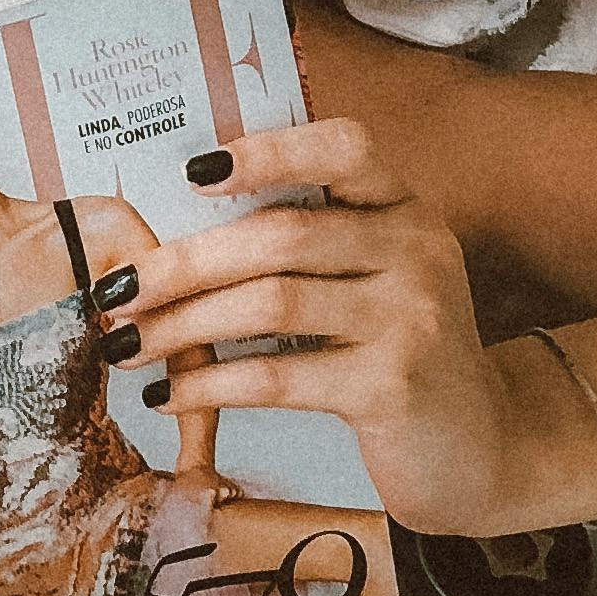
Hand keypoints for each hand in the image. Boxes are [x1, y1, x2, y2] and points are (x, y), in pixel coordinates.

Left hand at [117, 121, 596, 536]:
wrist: (481, 449)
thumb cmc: (399, 354)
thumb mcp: (377, 279)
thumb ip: (311, 243)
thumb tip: (174, 233)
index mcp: (405, 207)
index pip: (343, 146)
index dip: (267, 150)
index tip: (192, 171)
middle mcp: (416, 249)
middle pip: (280, 234)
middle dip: (183, 263)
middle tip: (115, 290)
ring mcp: (410, 317)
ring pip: (270, 303)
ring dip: (182, 325)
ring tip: (125, 344)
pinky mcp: (392, 387)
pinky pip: (278, 376)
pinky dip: (212, 384)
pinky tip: (170, 396)